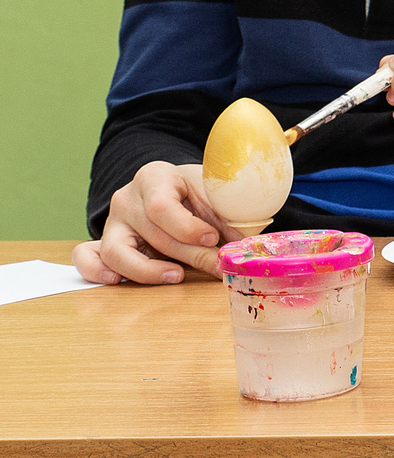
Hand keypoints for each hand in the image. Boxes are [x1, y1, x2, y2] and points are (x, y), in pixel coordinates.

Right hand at [73, 162, 235, 283]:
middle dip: (187, 254)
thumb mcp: (216, 194)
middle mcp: (126, 198)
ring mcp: (112, 222)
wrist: (177, 190)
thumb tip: (242, 247)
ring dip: (146, 271)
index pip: (161, 207)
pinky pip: (87, 256)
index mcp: (155, 176)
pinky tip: (117, 281)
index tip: (212, 238)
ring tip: (175, 276)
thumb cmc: (199, 191)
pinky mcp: (104, 241)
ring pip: (115, 251)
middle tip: (215, 266)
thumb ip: (229, 216)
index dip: (187, 228)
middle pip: (150, 234)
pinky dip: (96, 271)